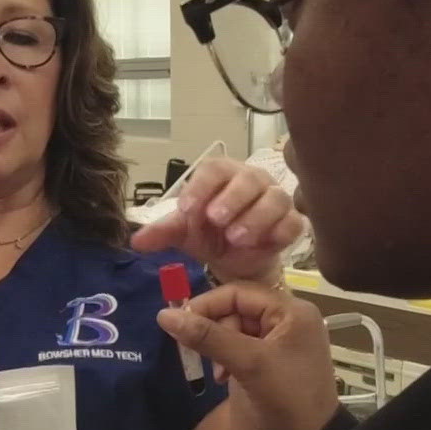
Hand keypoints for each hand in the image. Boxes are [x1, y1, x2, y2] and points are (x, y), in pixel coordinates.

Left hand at [131, 158, 302, 282]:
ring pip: (275, 198)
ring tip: (236, 237)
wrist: (234, 260)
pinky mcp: (291, 222)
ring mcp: (275, 199)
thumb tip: (136, 241)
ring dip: (256, 217)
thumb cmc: (209, 234)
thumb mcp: (183, 233)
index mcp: (222, 175)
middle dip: (232, 198)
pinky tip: (267, 243)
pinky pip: (294, 221)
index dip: (201, 187)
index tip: (186, 209)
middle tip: (216, 220)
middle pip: (248, 178)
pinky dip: (281, 230)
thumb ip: (162, 233)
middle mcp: (251, 181)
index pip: (213, 169)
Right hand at [157, 282, 338, 429]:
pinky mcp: (276, 357)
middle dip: (216, 331)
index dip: (207, 305)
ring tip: (218, 373)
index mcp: (292, 310)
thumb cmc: (286, 398)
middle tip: (203, 354)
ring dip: (221, 347)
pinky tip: (225, 377)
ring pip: (237, 328)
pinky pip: (244, 345)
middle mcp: (290, 317)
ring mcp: (284, 338)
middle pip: (237, 308)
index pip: (239, 291)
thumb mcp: (248, 364)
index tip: (180, 324)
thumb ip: (208, 337)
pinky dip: (230, 358)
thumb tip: (164, 315)